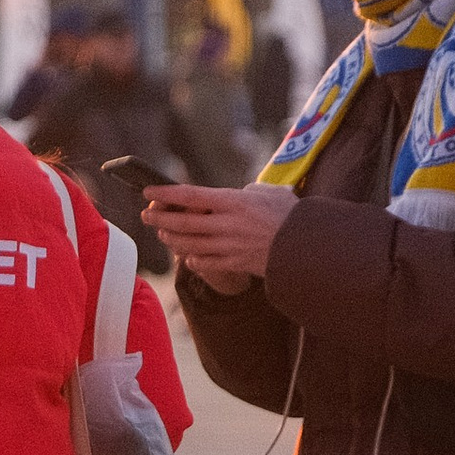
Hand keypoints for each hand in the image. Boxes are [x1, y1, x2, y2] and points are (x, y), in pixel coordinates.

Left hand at [141, 181, 296, 290]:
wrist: (308, 248)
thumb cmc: (292, 216)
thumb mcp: (271, 193)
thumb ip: (250, 192)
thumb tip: (241, 193)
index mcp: (233, 202)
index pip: (190, 195)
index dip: (165, 193)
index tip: (148, 191)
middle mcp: (226, 224)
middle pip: (182, 222)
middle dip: (160, 218)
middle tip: (146, 215)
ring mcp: (228, 246)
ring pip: (189, 244)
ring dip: (171, 239)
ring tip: (162, 233)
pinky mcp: (234, 264)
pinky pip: (205, 263)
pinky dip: (193, 260)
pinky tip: (187, 256)